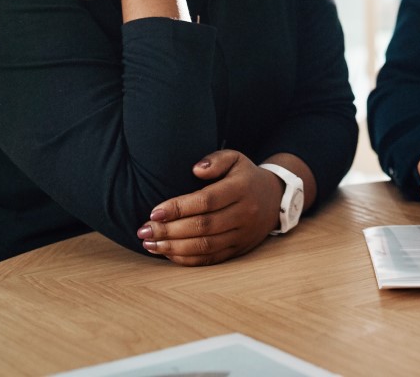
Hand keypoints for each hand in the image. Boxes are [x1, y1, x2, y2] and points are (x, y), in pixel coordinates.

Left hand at [136, 150, 278, 265]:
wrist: (275, 199)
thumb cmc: (246, 176)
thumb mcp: (235, 158)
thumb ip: (215, 160)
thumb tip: (195, 170)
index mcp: (241, 189)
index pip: (206, 201)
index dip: (178, 208)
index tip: (154, 212)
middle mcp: (243, 214)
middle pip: (203, 227)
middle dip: (169, 231)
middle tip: (143, 230)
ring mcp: (242, 235)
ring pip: (205, 246)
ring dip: (174, 248)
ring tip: (149, 244)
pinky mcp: (239, 250)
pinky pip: (211, 259)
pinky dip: (187, 260)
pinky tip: (167, 254)